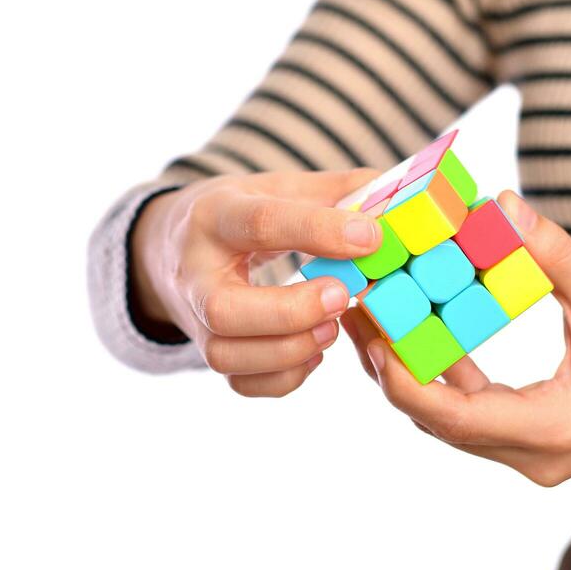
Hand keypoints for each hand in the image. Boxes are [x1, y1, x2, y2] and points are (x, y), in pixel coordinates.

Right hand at [131, 168, 381, 396]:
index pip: (259, 223)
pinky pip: (242, 382)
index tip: (370, 239)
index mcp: (215, 216)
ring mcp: (195, 320)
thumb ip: (335, 192)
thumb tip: (397, 202)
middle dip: (291, 312)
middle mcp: (194, 273)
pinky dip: (286, 375)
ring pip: (228, 355)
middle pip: (224, 309)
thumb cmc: (241, 214)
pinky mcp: (206, 352)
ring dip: (291, 349)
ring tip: (332, 328)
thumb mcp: (278, 187)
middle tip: (343, 297)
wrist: (173, 247)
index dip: (317, 231)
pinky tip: (313, 349)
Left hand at [341, 191, 570, 485]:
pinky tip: (415, 330)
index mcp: (555, 428)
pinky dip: (438, 378)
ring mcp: (524, 457)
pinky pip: (464, 417)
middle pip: (438, 422)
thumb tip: (504, 206)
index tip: (375, 341)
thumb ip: (556, 254)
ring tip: (372, 317)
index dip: (409, 384)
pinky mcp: (520, 445)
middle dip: (391, 369)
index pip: (460, 420)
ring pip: (445, 422)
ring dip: (408, 373)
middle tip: (356, 314)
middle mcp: (531, 456)